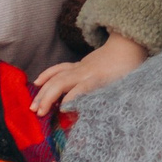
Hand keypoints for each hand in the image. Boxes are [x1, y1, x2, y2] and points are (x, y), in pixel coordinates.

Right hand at [31, 33, 146, 118]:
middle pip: (62, 82)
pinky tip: (38, 83)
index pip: (82, 89)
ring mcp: (79, 67)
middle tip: (39, 114)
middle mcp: (85, 72)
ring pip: (56, 76)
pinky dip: (47, 75)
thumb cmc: (128, 69)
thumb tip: (100, 117)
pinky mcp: (77, 64)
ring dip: (43, 91)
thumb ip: (113, 100)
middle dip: (48, 98)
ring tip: (33, 106)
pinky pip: (58, 69)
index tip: (63, 111)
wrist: (128, 44)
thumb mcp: (126, 87)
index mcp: (99, 78)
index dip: (72, 99)